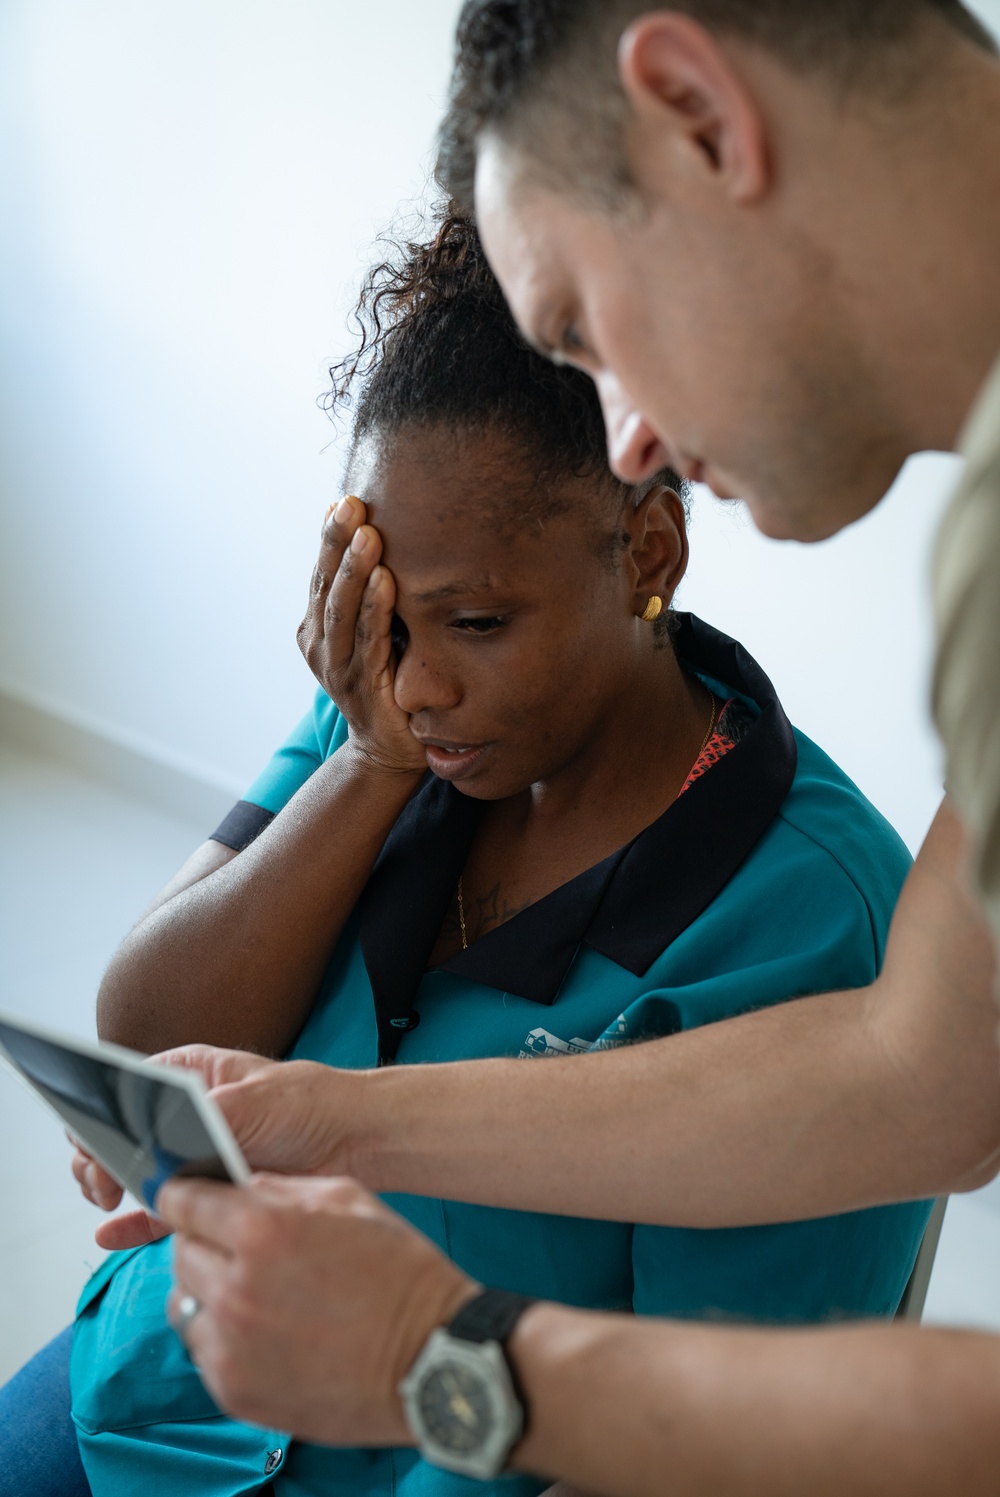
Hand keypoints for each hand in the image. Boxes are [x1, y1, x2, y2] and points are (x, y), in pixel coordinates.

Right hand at [72, 1046, 364, 1248]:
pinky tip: (111, 1233)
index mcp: (189, 1076)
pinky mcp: (206, 1194)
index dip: (101, 1112)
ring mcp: (192, 1156)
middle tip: (102, 1177)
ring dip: (111, 1187)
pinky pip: (159, 1211)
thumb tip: (162, 1142)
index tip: (92, 1137)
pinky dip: (133, 1224)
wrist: (355, 1142)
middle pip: (121, 1134)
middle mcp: (183, 1117)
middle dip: (99, 1155)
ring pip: (135, 1174)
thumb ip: (206, 1119)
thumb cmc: (311, 1103)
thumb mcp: (255, 1101)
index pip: (126, 1089)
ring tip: (107, 1199)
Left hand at [160, 1173, 476, 1444]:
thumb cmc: (400, 1273)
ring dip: (206, 1290)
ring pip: (183, 1303)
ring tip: (248, 1291)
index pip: (183, 1202)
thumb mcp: (348, 1199)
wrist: (431, 1357)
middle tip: (237, 1247)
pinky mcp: (235, 1391)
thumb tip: (238, 1187)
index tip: (188, 1198)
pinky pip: (202, 1351)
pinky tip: (262, 1330)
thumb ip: (281, 1189)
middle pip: (180, 1252)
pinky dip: (221, 1337)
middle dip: (204, 1242)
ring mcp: (231, 1346)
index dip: (185, 1195)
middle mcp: (236, 1289)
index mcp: (263, 1231)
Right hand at [297, 495, 425, 773]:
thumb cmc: (389, 681)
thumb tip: (380, 538)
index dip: (329, 537)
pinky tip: (386, 580)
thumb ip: (370, 597)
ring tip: (368, 533)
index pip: (322, 574)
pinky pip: (370, 641)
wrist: (391, 749)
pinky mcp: (364, 688)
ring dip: (354, 569)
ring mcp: (339, 669)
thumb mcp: (374, 633)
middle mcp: (322, 647)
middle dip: (337, 542)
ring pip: (343, 610)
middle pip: (326, 585)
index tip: (343, 499)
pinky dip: (376, 608)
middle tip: (352, 504)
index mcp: (318, 629)